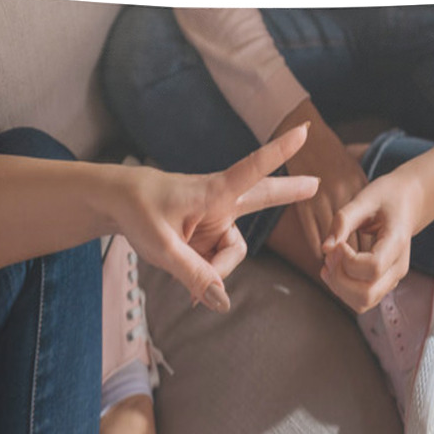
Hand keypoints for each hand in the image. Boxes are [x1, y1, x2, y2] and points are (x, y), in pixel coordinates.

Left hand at [114, 124, 317, 311]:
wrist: (117, 204)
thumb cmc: (138, 211)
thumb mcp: (162, 248)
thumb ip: (194, 273)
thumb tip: (222, 301)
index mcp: (212, 191)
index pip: (251, 171)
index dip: (278, 153)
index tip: (302, 132)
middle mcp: (220, 203)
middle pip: (263, 197)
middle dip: (288, 192)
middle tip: (317, 184)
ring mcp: (216, 220)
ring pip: (232, 254)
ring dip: (216, 272)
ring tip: (191, 293)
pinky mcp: (209, 235)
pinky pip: (218, 263)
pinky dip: (207, 277)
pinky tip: (193, 292)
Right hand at [272, 101, 367, 260]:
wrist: (308, 135)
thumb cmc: (333, 156)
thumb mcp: (355, 172)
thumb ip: (361, 197)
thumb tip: (367, 225)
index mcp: (359, 188)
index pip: (368, 226)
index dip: (369, 249)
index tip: (370, 265)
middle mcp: (344, 195)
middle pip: (353, 237)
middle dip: (355, 258)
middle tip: (357, 276)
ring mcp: (323, 199)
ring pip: (333, 240)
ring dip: (335, 258)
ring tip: (338, 272)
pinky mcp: (303, 202)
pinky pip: (312, 232)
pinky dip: (318, 247)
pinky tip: (322, 258)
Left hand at [320, 167, 422, 313]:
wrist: (408, 202)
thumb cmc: (387, 197)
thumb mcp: (365, 199)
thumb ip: (343, 220)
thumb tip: (325, 248)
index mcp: (398, 243)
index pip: (373, 268)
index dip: (348, 260)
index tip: (339, 243)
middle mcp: (398, 267)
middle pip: (367, 293)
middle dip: (339, 278)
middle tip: (332, 253)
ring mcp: (392, 278)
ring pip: (362, 303)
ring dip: (339, 287)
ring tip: (331, 261)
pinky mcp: (382, 283)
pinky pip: (360, 300)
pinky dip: (342, 290)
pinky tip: (333, 268)